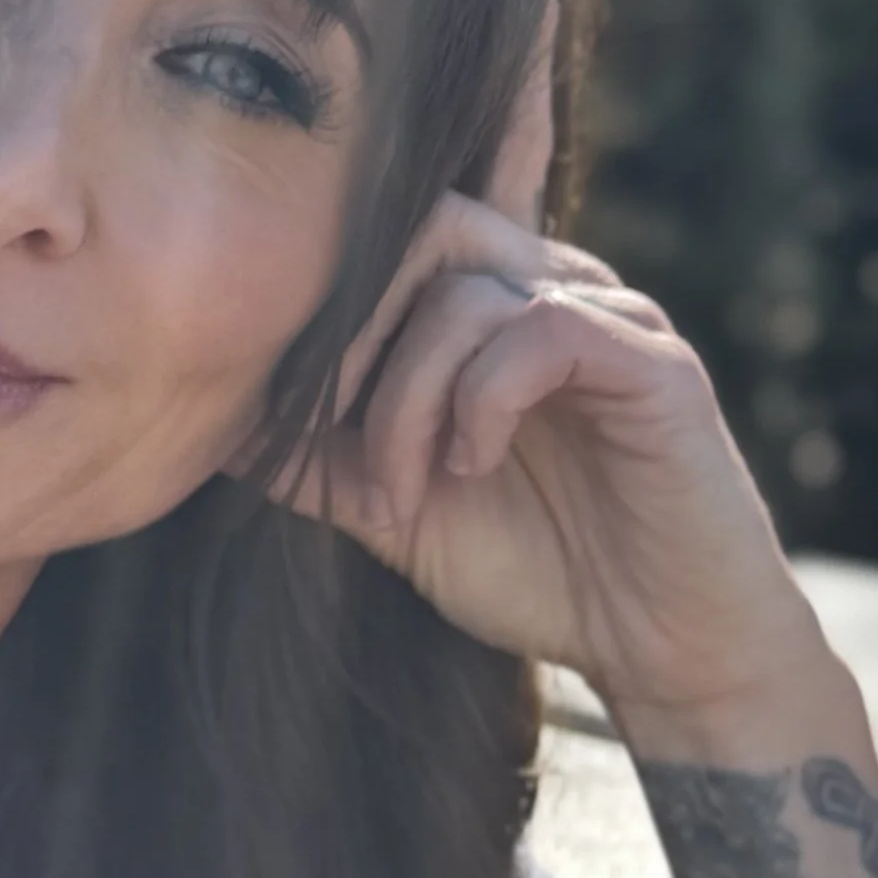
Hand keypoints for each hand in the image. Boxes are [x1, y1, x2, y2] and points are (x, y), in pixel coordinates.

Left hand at [276, 24, 825, 738]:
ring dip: (404, 401)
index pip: (390, 236)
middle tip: (330, 438)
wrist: (661, 647)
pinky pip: (539, 331)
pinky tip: (470, 467)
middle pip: (421, 230)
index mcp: (492, 309)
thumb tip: (216, 427)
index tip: (280, 411)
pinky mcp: (654, 363)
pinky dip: (478, 402)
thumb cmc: (539, 573)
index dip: (320, 307)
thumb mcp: (395, 513)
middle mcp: (551, 289)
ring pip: (463, 292)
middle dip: (350, 333)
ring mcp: (608, 316)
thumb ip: (317, 460)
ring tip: (401, 494)